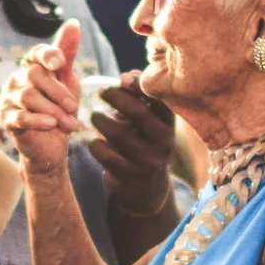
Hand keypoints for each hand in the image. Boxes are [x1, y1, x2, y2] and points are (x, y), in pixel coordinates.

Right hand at [0, 19, 83, 172]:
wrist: (52, 146)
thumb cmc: (60, 111)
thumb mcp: (68, 82)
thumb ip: (67, 55)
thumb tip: (73, 23)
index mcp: (33, 68)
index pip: (37, 53)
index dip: (48, 54)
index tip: (60, 63)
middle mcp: (17, 79)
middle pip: (34, 74)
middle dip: (57, 91)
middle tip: (73, 107)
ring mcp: (9, 99)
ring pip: (28, 96)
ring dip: (53, 110)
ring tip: (69, 123)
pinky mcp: (5, 119)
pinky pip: (19, 117)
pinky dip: (38, 120)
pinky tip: (52, 125)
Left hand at [89, 72, 175, 213]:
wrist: (145, 187)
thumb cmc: (142, 141)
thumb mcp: (147, 121)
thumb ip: (138, 98)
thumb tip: (126, 77)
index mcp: (170, 124)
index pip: (158, 100)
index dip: (139, 85)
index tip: (122, 78)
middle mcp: (163, 142)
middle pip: (138, 113)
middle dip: (116, 97)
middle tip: (102, 92)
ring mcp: (147, 161)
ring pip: (117, 133)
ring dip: (101, 120)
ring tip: (95, 116)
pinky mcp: (129, 175)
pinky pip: (105, 153)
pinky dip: (95, 144)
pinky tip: (94, 142)